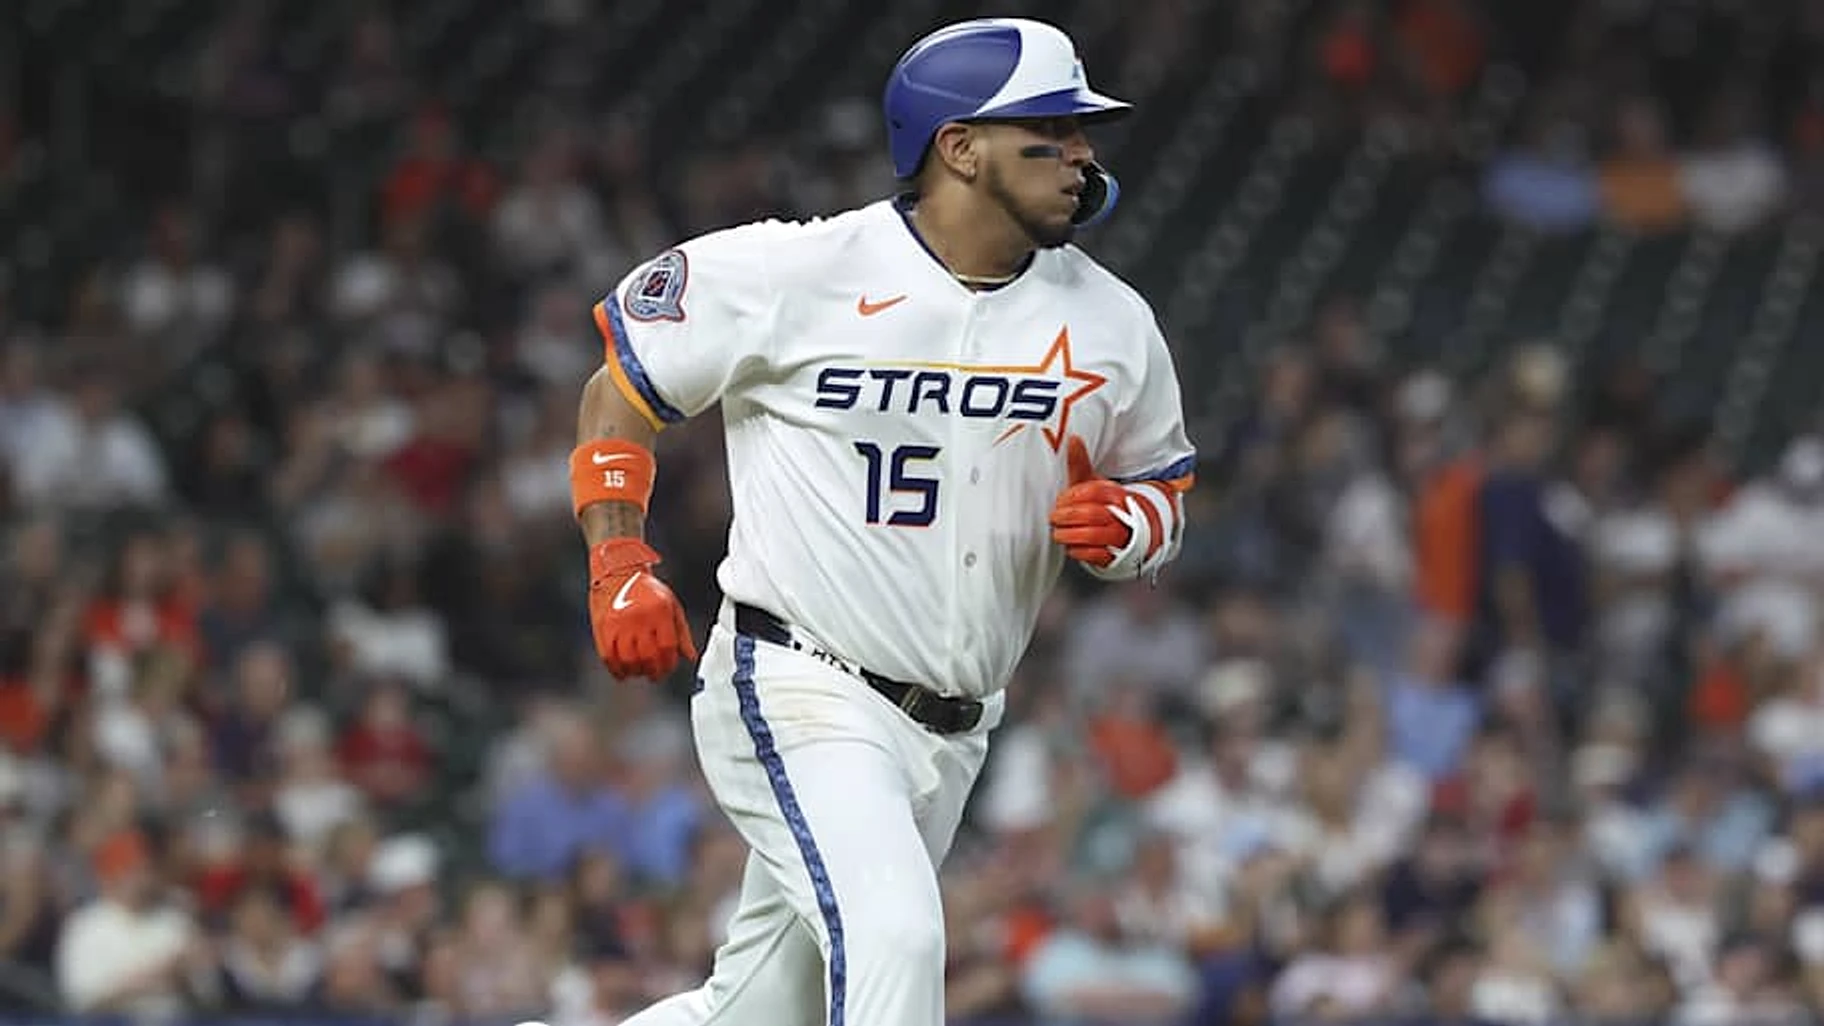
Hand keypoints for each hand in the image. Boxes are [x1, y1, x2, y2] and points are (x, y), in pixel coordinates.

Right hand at [587, 539, 697, 680]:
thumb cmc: (646, 588)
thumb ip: (681, 632)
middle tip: (655, 675)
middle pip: (648, 657)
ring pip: (628, 660)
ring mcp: (619, 624)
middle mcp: (639, 618)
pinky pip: (608, 656)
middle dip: (654, 672)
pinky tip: (622, 673)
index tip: (668, 668)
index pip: (667, 648)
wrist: (618, 571)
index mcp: (659, 612)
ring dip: (636, 672)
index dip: (669, 664)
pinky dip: (616, 669)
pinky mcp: (603, 628)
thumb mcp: (671, 605)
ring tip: (640, 672)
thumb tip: (690, 657)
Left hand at [1049, 435, 1157, 575]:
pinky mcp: (1115, 555)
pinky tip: (1070, 546)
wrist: (1132, 529)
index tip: (1060, 500)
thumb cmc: (1105, 504)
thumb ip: (1080, 464)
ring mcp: (1119, 536)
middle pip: (1092, 514)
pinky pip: (1096, 555)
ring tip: (1058, 533)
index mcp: (1116, 494)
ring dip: (1070, 535)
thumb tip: (1073, 438)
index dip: (1072, 497)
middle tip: (1054, 517)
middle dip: (1068, 517)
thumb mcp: (1094, 482)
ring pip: (1094, 536)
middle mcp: (1121, 515)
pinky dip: (1079, 552)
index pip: (1093, 492)